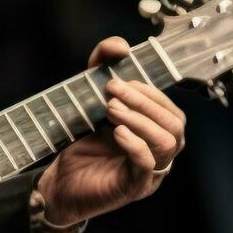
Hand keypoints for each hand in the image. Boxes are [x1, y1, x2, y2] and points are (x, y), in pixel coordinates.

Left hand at [36, 36, 186, 226]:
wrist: (58, 183)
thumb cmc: (79, 142)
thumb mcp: (89, 99)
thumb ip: (101, 67)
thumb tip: (119, 46)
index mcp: (154, 132)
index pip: (171, 109)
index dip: (151, 91)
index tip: (121, 79)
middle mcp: (158, 152)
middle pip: (175, 124)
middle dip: (145, 102)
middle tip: (112, 91)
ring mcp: (149, 172)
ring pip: (168, 142)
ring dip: (140, 120)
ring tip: (111, 110)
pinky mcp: (133, 187)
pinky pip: (148, 165)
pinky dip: (135, 144)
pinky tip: (117, 132)